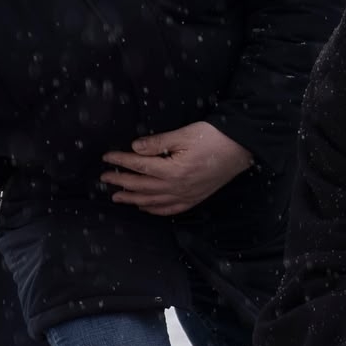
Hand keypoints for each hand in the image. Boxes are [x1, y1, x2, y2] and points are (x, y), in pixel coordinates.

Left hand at [100, 121, 252, 215]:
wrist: (241, 148)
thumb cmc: (213, 137)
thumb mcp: (184, 134)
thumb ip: (158, 143)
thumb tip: (135, 148)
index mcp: (173, 170)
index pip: (140, 166)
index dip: (121, 161)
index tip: (107, 157)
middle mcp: (177, 187)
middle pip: (142, 186)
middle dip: (121, 182)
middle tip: (104, 179)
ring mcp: (186, 195)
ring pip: (153, 201)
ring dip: (133, 199)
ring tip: (117, 197)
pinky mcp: (195, 198)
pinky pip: (171, 209)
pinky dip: (155, 210)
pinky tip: (144, 208)